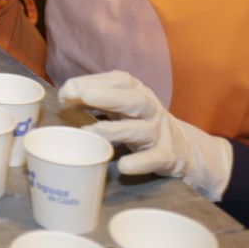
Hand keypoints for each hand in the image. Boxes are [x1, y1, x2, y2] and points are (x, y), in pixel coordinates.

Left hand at [58, 70, 233, 199]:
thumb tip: (64, 96)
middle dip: (109, 96)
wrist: (184, 149)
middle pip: (134, 100)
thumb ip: (95, 100)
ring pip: (141, 129)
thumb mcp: (122, 106)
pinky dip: (139, 162)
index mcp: (138, 92)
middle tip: (82, 95)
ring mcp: (160, 133)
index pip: (119, 81)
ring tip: (87, 132)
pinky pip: (154, 158)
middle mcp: (151, 109)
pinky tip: (123, 165)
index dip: (92, 82)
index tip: (67, 90)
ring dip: (114, 130)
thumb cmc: (139, 122)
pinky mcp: (167, 157)